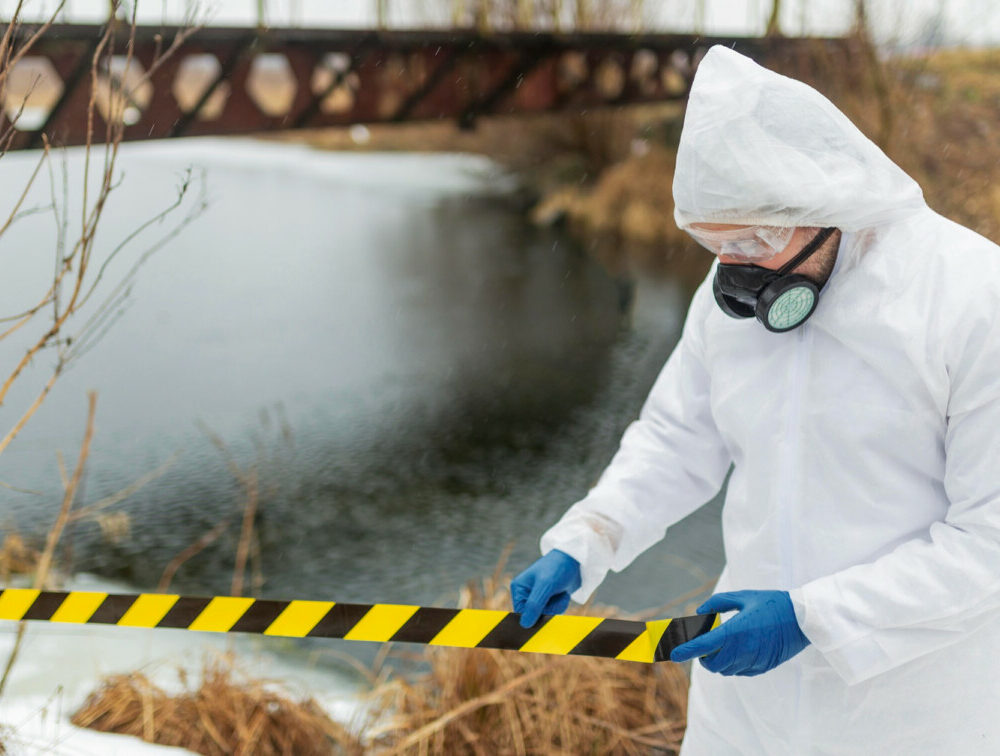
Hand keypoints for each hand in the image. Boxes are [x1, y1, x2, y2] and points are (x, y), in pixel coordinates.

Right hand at [510, 549, 581, 627]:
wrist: (576, 560)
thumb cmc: (558, 568)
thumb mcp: (545, 586)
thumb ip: (534, 605)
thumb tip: (524, 625)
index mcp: (519, 588)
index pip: (521, 613)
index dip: (534, 616)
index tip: (545, 608)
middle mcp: (526, 594)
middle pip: (535, 617)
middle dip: (549, 609)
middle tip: (555, 594)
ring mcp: (538, 597)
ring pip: (546, 616)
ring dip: (557, 606)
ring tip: (560, 592)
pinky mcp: (549, 600)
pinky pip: (554, 612)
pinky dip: (561, 605)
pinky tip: (563, 594)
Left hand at [669, 590, 808, 675]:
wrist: (803, 619)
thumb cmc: (772, 603)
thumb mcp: (743, 597)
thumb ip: (718, 603)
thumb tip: (700, 612)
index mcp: (736, 631)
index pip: (704, 646)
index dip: (686, 651)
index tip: (673, 654)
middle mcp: (743, 650)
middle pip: (712, 664)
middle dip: (703, 658)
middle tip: (703, 645)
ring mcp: (754, 661)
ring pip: (726, 670)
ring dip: (718, 661)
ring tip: (721, 646)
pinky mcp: (763, 667)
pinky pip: (740, 671)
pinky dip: (733, 664)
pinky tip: (738, 650)